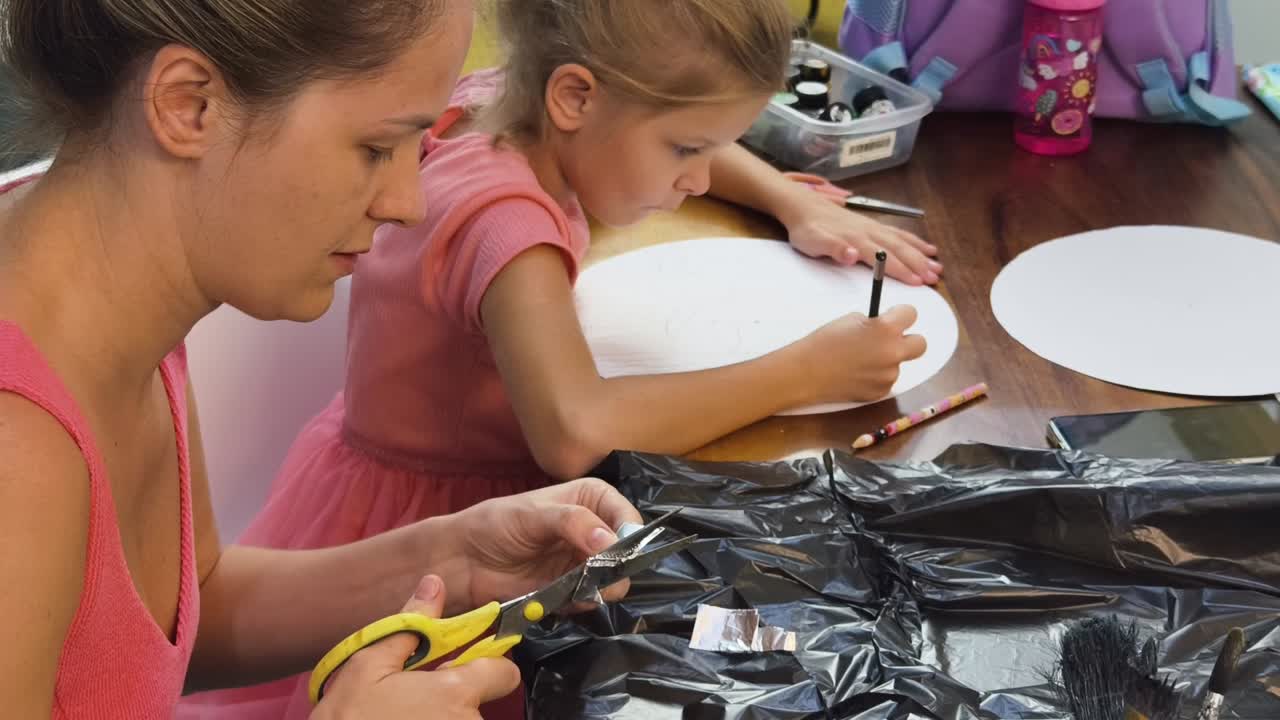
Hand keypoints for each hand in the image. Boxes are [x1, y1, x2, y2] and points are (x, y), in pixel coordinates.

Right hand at [311, 575, 519, 719]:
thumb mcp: (367, 666)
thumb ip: (410, 625)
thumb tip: (434, 584)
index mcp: (455, 693)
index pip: (504, 672)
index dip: (488, 666)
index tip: (464, 668)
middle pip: (480, 702)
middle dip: (454, 699)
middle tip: (413, 701)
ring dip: (441, 719)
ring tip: (401, 717)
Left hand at [433, 479, 643, 613]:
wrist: (464, 561)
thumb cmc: (496, 524)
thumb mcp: (533, 514)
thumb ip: (573, 523)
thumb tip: (610, 542)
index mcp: (590, 498)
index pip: (626, 514)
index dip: (628, 533)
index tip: (617, 550)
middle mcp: (594, 530)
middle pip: (626, 551)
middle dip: (617, 565)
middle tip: (598, 576)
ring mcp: (584, 562)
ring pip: (614, 579)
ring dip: (601, 587)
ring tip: (576, 587)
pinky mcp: (573, 591)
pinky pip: (593, 600)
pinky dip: (583, 602)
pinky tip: (564, 599)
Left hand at [777, 184, 941, 285]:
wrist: (803, 206)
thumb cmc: (807, 229)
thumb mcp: (813, 242)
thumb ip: (834, 249)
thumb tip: (852, 256)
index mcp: (857, 240)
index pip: (885, 258)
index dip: (902, 271)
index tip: (918, 282)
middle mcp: (869, 232)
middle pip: (899, 249)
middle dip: (918, 264)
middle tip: (935, 278)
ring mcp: (873, 227)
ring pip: (903, 241)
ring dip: (921, 254)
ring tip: (937, 267)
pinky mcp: (872, 225)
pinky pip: (899, 233)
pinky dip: (915, 241)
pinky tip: (927, 247)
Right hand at [796, 305, 926, 403]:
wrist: (806, 373)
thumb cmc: (824, 342)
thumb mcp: (851, 320)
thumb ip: (875, 323)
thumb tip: (885, 329)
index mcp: (886, 329)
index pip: (911, 314)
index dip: (900, 315)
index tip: (892, 317)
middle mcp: (893, 353)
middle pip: (920, 344)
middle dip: (908, 339)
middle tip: (889, 340)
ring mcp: (888, 375)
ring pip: (898, 363)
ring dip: (886, 359)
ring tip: (859, 360)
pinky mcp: (880, 392)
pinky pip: (886, 379)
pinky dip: (876, 376)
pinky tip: (856, 374)